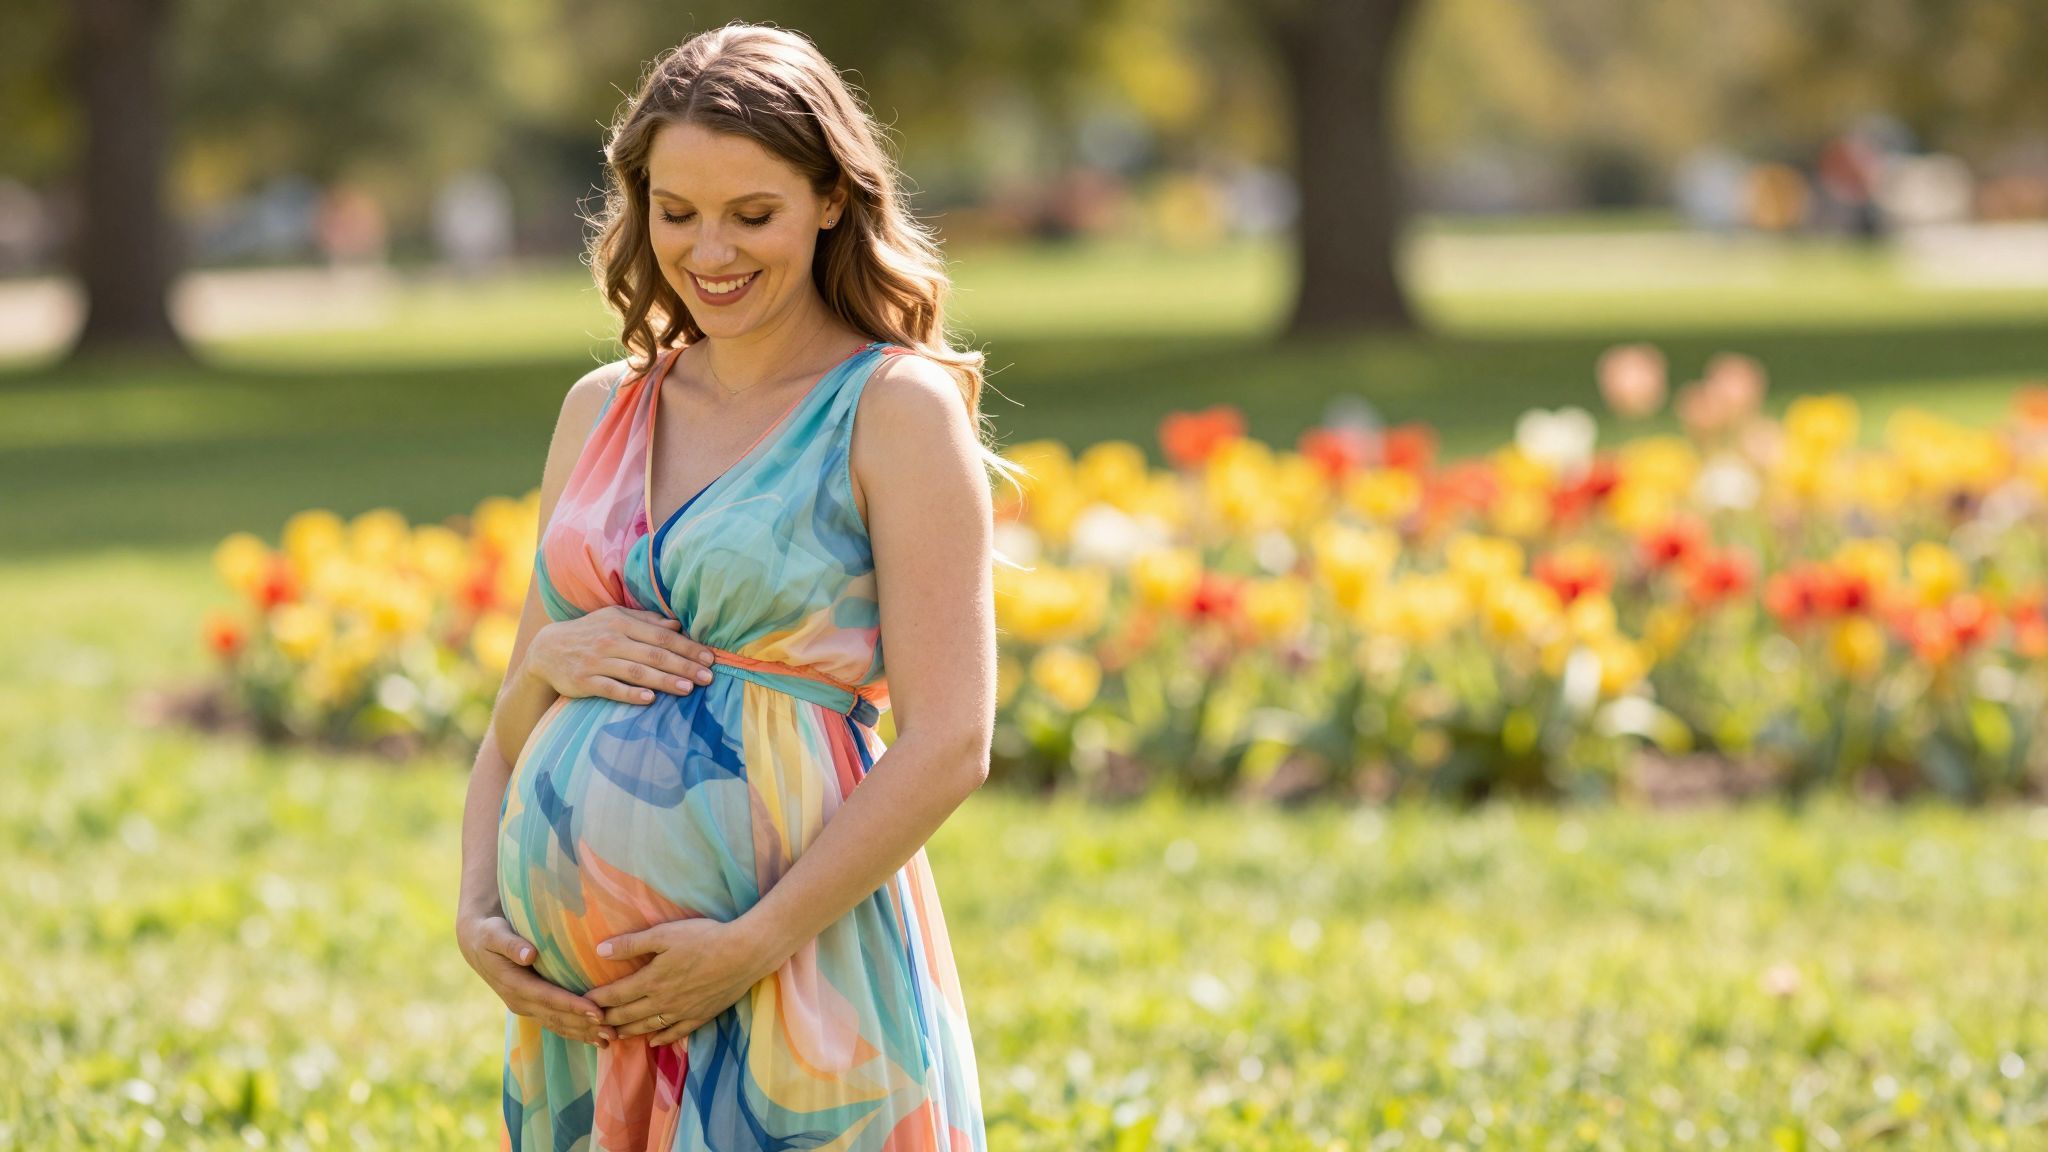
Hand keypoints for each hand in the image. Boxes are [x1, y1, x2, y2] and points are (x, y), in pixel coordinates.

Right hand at [457, 912, 618, 1048]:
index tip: (597, 1012)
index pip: (549, 998)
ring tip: (610, 1039)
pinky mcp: (531, 1007)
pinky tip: (595, 1037)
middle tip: (613, 1031)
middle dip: (585, 1026)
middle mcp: (519, 1001)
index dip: (573, 1006)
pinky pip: (554, 1023)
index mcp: (514, 985)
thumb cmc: (489, 933)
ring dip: (583, 1034)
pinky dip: (575, 1031)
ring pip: (557, 1025)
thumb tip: (529, 955)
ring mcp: (525, 1007)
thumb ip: (511, 944)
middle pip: (556, 1017)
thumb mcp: (494, 934)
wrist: (476, 943)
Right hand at [526, 606, 716, 705]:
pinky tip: (649, 700)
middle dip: (684, 666)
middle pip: (654, 654)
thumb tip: (678, 624)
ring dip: (664, 681)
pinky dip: (631, 694)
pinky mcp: (585, 681)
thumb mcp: (615, 618)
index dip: (688, 647)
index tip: (710, 658)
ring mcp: (597, 661)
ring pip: (636, 671)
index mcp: (622, 623)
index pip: (662, 635)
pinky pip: (611, 688)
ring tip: (688, 689)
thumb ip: (646, 621)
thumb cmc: (590, 632)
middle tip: (708, 677)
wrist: (547, 649)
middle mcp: (611, 640)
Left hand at [586, 917, 783, 1047]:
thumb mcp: (664, 934)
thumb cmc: (704, 938)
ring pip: (647, 1027)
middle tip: (591, 1024)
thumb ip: (631, 944)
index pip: (615, 995)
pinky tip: (653, 1041)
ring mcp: (681, 1012)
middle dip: (607, 1020)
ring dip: (628, 1032)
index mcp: (651, 980)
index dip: (596, 1000)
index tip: (581, 1003)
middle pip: (627, 1016)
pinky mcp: (700, 1016)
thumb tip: (600, 951)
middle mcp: (662, 1001)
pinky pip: (675, 1033)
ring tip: (614, 1036)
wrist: (744, 954)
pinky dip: (660, 1038)